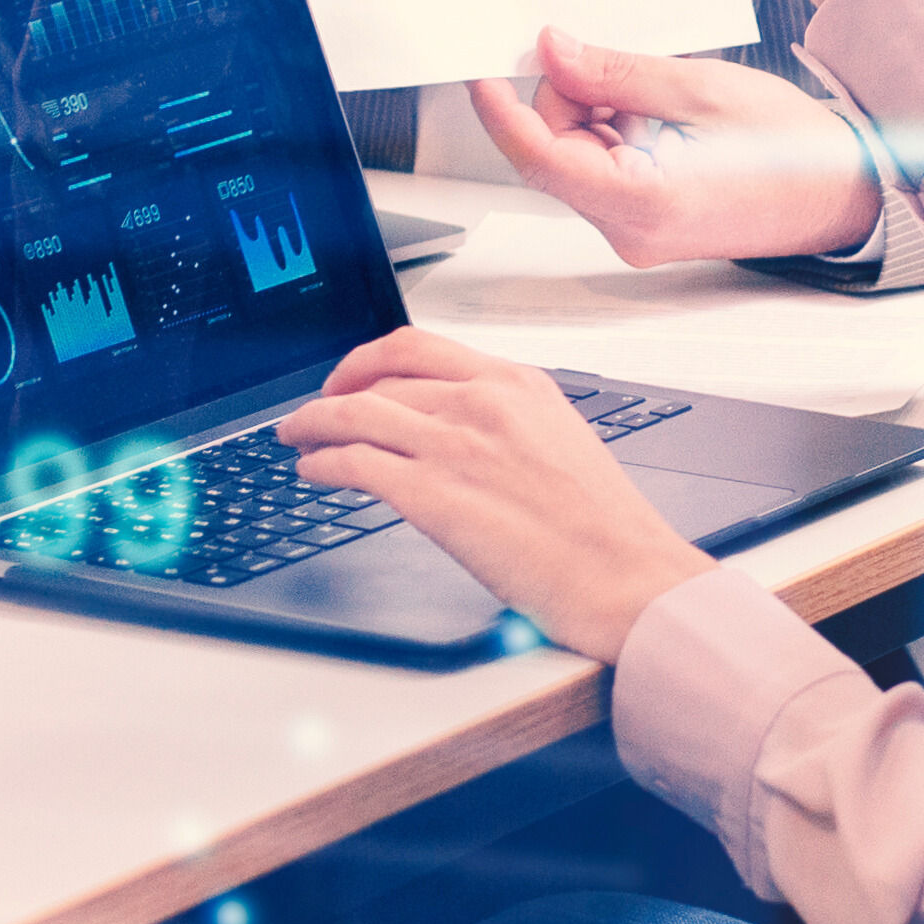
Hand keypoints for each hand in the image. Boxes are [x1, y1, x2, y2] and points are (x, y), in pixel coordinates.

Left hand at [277, 328, 711, 663]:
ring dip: (312, 422)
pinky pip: (353, 462)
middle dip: (335, 392)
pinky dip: (322, 463)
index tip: (352, 375)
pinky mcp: (432, 494)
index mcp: (517, 384)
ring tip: (296, 437)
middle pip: (381, 378)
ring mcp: (455, 445)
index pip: (421, 347)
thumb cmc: (606, 529)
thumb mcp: (560, 442)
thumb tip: (458, 430)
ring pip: (354, 412)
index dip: (370, 358)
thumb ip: (508, 424)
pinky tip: (313, 473)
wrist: (628, 577)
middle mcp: (482, 402)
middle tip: (315, 410)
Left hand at [471, 27, 879, 265]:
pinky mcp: (645, 223)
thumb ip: (617, 73)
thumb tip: (552, 52)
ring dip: (598, 114)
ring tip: (660, 96)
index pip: (540, 158)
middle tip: (609, 59)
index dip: (502, 112)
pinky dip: (616, 132)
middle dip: (568, 99)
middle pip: (554, 154)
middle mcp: (630, 231)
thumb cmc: (795, 148)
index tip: (481, 72)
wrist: (847, 194)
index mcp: (644, 202)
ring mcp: (636, 233)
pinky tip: (660, 114)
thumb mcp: (702, 88)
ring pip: (576, 159)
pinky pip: (603, 169)